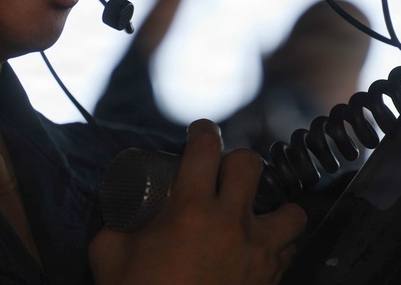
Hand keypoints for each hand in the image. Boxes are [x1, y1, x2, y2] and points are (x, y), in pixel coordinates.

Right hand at [89, 119, 307, 284]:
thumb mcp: (109, 255)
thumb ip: (118, 224)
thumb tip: (123, 210)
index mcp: (189, 211)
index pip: (205, 147)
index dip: (204, 130)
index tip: (201, 132)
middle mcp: (230, 224)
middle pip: (251, 164)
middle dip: (236, 163)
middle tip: (222, 176)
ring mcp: (257, 253)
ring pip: (291, 210)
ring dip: (274, 207)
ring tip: (256, 214)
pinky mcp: (270, 279)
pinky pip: (291, 250)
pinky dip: (280, 245)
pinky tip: (261, 248)